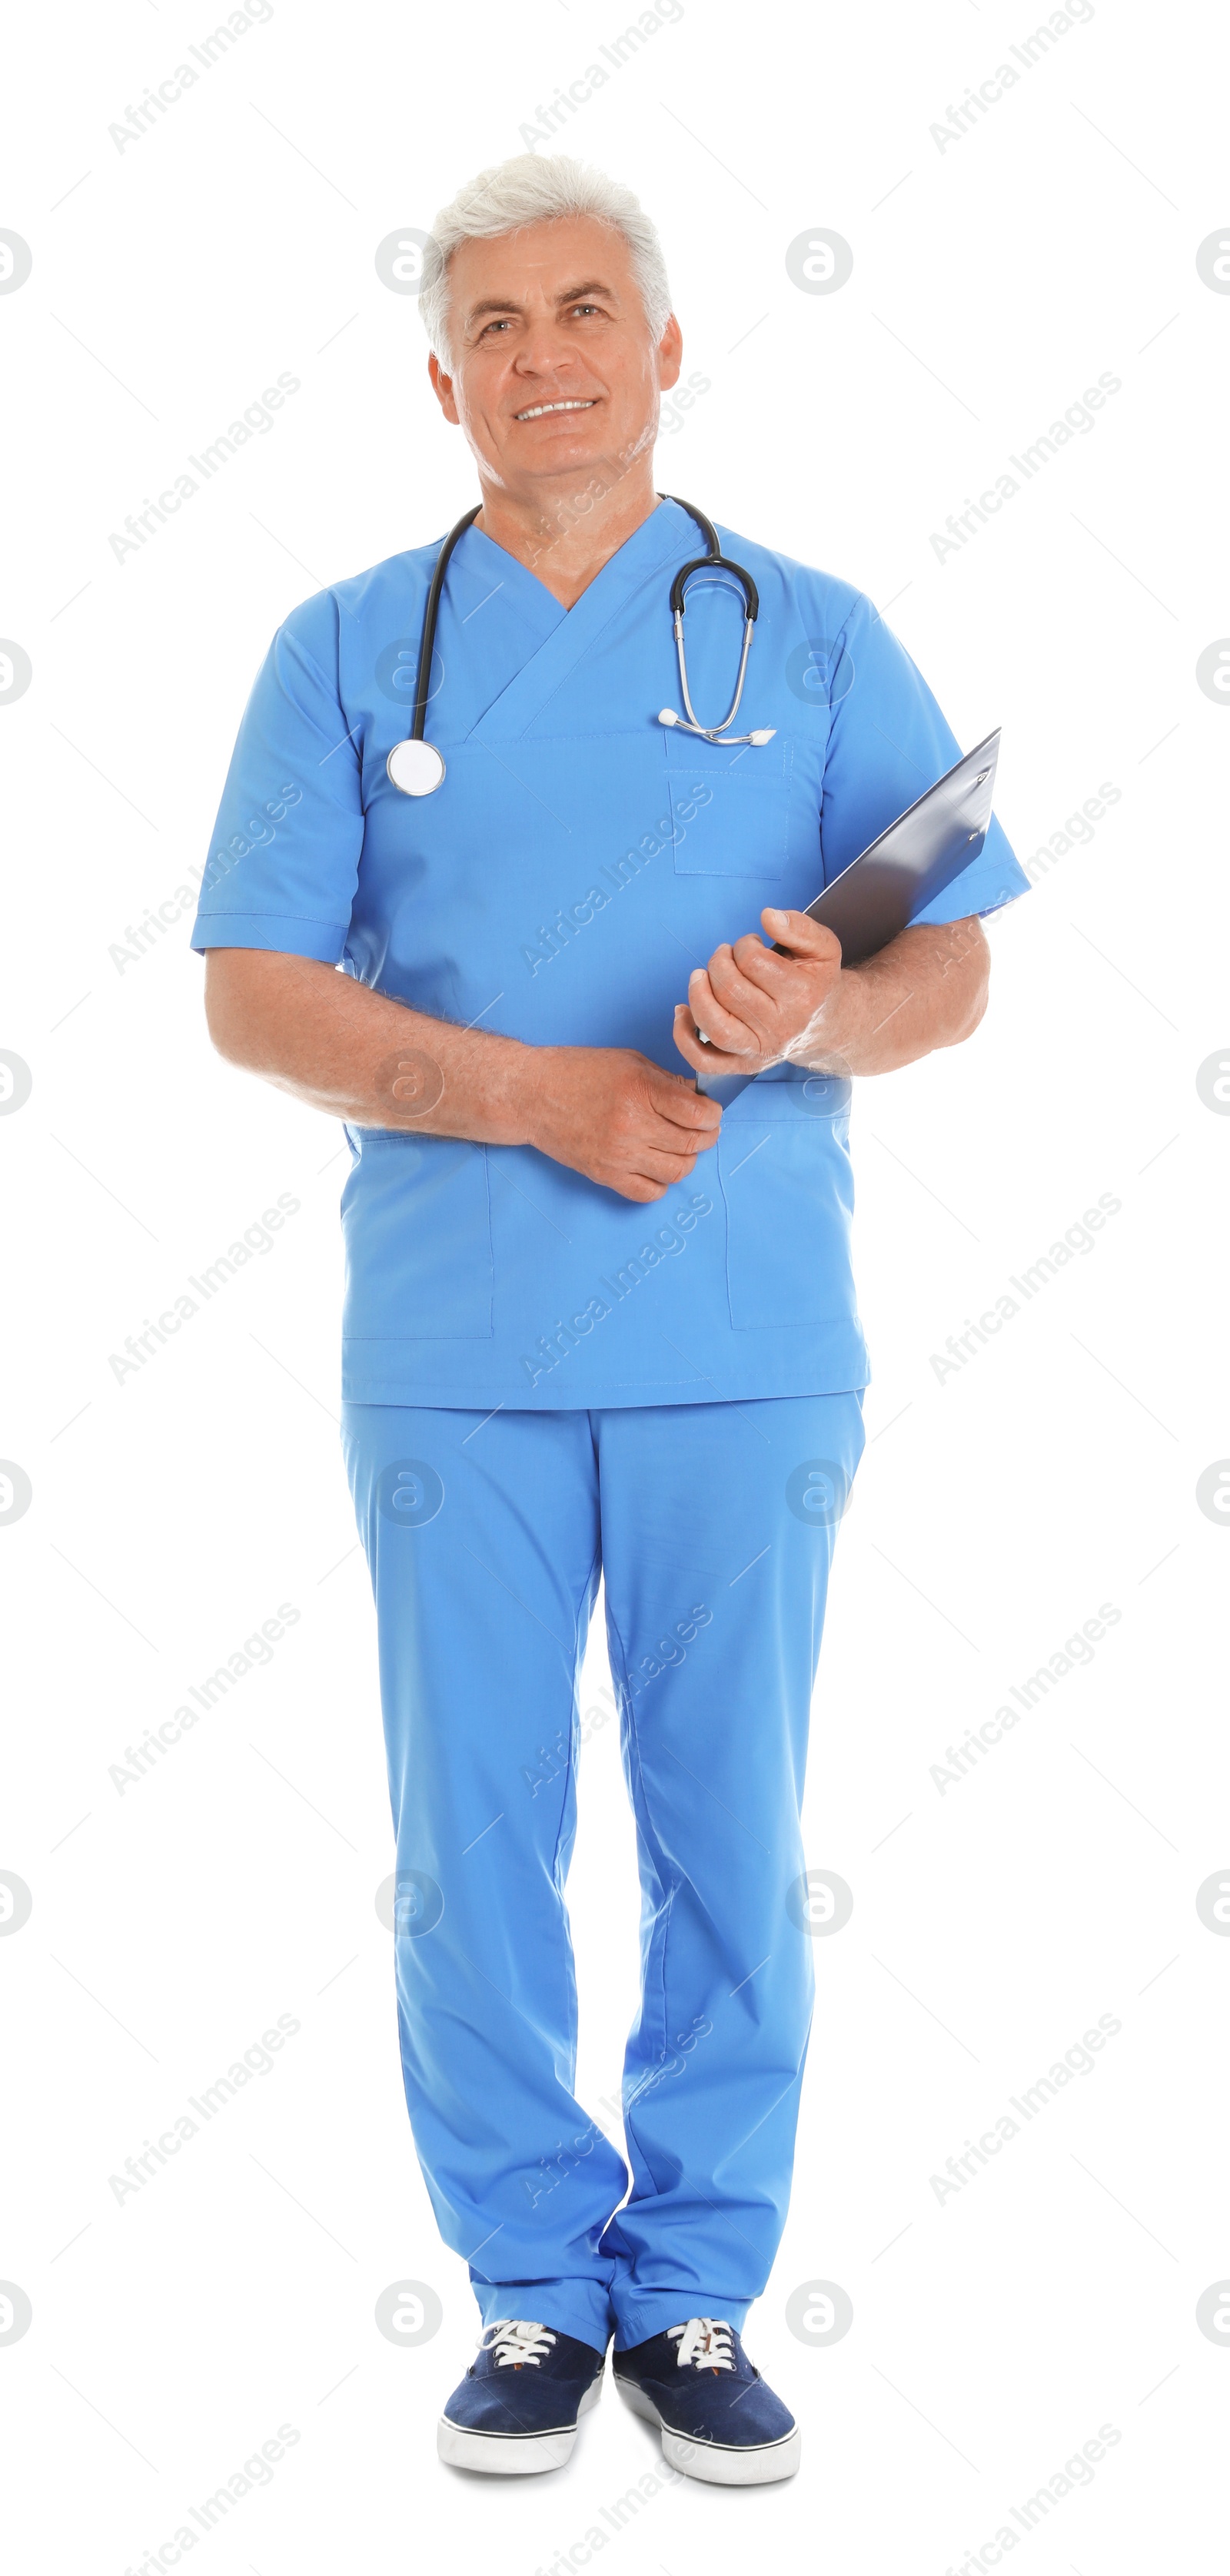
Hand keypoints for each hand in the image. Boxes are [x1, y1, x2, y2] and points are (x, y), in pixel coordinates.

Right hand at [519, 1046, 720, 1202]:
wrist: (531, 1095)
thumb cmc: (577, 1072)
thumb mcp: (629, 1061)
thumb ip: (667, 1081)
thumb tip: (697, 1098)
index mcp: (640, 1091)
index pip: (698, 1114)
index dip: (713, 1115)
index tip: (710, 1113)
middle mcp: (631, 1125)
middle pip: (692, 1144)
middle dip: (706, 1137)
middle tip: (702, 1130)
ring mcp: (618, 1155)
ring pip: (676, 1171)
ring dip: (686, 1160)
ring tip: (678, 1147)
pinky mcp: (605, 1175)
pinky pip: (649, 1193)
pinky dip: (660, 1183)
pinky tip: (655, 1166)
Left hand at [672, 907, 843, 1076]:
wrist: (826, 1023)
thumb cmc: (817, 981)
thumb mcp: (823, 947)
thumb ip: (800, 927)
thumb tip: (769, 917)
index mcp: (802, 997)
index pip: (753, 962)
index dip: (745, 945)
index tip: (751, 945)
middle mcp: (781, 1029)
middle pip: (730, 991)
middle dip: (720, 963)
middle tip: (727, 955)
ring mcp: (760, 1050)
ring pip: (714, 1025)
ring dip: (699, 993)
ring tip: (702, 976)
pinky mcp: (743, 1065)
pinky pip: (703, 1060)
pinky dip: (684, 1036)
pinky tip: (682, 1011)